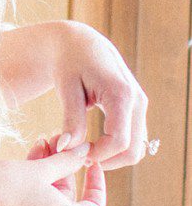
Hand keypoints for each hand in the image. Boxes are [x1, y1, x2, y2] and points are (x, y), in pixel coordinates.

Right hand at [0, 138, 105, 205]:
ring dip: (46, 172)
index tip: (91, 164)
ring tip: (38, 146)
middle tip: (55, 142)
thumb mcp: (40, 169)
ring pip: (49, 198)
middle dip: (62, 168)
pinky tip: (24, 162)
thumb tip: (85, 150)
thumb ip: (67, 160)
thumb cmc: (4, 185)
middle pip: (68, 198)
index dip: (97, 184)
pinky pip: (34, 205)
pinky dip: (34, 185)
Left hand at [50, 20, 149, 167]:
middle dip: (106, 160)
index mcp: (121, 95)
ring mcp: (140, 105)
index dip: (97, 155)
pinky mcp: (136, 109)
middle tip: (77, 157)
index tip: (72, 154)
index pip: (119, 141)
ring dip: (111, 156)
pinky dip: (114, 148)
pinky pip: (132, 138)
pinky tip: (91, 143)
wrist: (79, 44)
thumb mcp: (66, 89)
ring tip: (81, 149)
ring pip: (136, 147)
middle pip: (133, 150)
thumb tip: (65, 149)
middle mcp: (137, 101)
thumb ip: (70, 119)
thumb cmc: (70, 63)